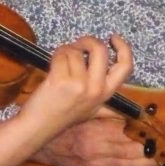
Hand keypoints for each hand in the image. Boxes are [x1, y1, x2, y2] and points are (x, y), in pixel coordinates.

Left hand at [16, 35, 133, 146]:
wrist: (39, 127)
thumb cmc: (62, 115)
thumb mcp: (91, 110)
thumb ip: (105, 99)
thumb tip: (117, 84)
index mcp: (106, 94)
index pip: (125, 67)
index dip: (123, 48)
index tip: (113, 38)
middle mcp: (96, 89)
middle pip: (100, 50)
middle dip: (87, 41)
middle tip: (78, 45)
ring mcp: (79, 85)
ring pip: (75, 51)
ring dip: (65, 50)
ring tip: (60, 62)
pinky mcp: (61, 81)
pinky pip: (61, 55)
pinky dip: (55, 55)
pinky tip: (52, 66)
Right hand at [32, 114, 157, 165]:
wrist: (42, 145)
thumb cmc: (65, 124)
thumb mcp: (87, 112)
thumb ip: (112, 114)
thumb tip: (138, 115)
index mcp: (96, 133)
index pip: (130, 135)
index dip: (149, 134)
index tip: (163, 131)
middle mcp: (97, 152)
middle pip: (133, 153)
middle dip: (153, 150)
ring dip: (148, 164)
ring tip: (162, 159)